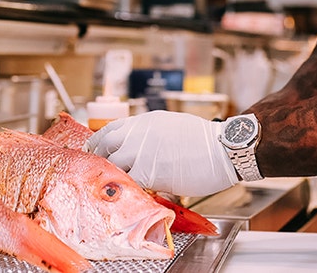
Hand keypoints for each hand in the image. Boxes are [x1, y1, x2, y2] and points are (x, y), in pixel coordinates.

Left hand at [84, 110, 237, 196]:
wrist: (221, 148)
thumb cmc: (204, 140)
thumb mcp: (171, 125)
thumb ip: (151, 134)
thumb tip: (140, 148)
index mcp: (144, 121)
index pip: (111, 129)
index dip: (99, 142)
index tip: (94, 151)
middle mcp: (139, 134)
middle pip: (106, 147)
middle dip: (101, 160)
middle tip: (100, 172)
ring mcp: (142, 152)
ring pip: (114, 166)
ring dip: (115, 177)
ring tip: (118, 186)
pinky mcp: (150, 172)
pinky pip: (130, 183)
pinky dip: (129, 189)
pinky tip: (133, 194)